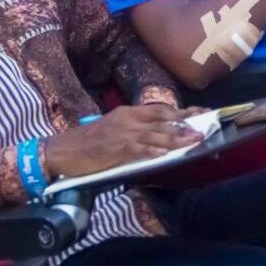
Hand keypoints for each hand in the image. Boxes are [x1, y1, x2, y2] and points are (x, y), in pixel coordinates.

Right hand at [44, 105, 202, 177]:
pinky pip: (137, 150)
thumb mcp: (114, 128)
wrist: (63, 150)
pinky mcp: (114, 149)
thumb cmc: (89, 142)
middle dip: (184, 126)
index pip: (160, 110)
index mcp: (128, 113)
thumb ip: (135, 128)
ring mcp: (121, 134)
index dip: (181, 113)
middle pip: (161, 120)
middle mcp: (127, 120)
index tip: (199, 115)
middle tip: (202, 131)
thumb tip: (159, 134)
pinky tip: (164, 155)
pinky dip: (151, 152)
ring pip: (154, 135)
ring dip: (175, 139)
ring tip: (191, 142)